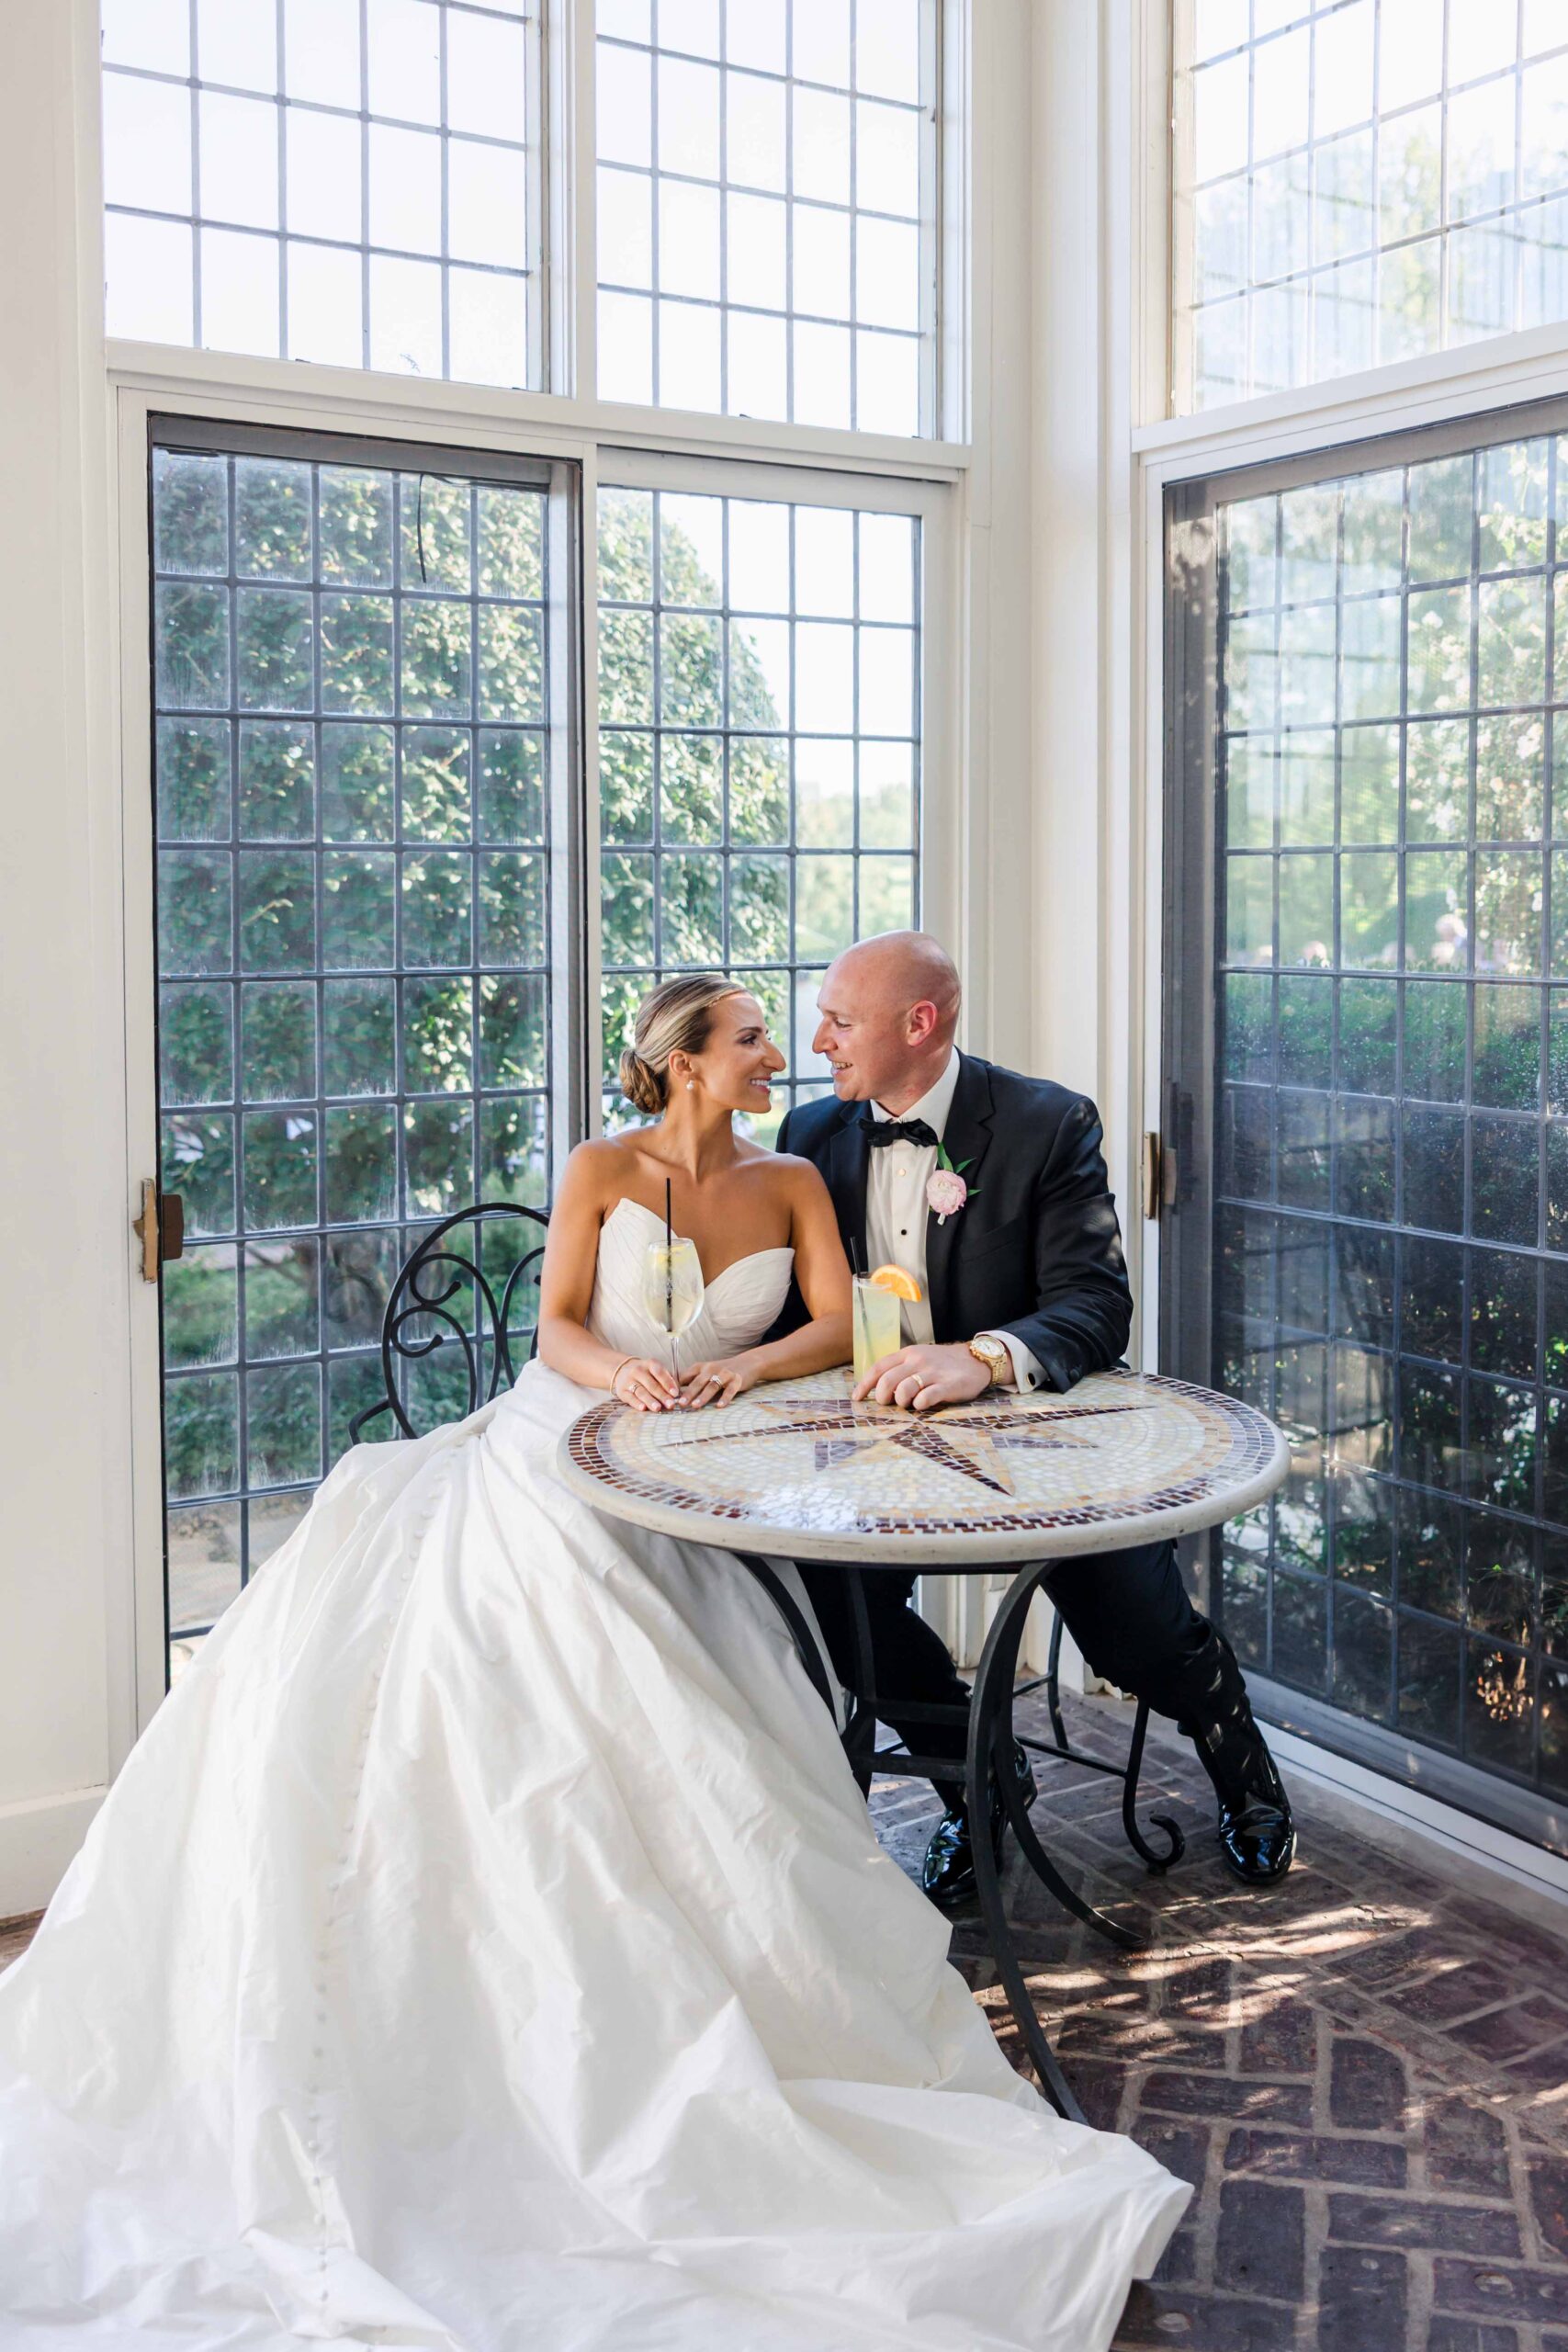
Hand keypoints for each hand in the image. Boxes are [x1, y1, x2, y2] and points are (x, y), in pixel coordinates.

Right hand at [611, 1356, 681, 1411]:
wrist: (622, 1371)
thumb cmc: (646, 1374)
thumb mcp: (656, 1371)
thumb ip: (667, 1380)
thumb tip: (678, 1393)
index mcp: (650, 1364)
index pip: (660, 1372)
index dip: (668, 1383)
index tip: (675, 1393)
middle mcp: (638, 1370)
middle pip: (652, 1384)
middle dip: (662, 1395)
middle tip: (671, 1404)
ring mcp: (629, 1381)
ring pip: (641, 1391)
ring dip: (650, 1401)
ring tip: (658, 1408)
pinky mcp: (622, 1391)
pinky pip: (630, 1398)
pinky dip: (636, 1403)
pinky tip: (643, 1408)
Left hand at [678, 1354, 760, 1409]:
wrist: (747, 1363)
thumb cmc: (721, 1371)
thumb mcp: (705, 1371)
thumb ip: (691, 1380)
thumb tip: (672, 1393)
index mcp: (700, 1367)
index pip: (685, 1376)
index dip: (677, 1386)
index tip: (669, 1397)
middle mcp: (711, 1369)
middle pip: (698, 1382)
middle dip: (688, 1393)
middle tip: (680, 1403)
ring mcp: (725, 1374)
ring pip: (712, 1386)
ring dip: (703, 1397)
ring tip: (695, 1406)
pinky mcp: (737, 1380)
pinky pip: (730, 1390)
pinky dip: (725, 1398)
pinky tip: (720, 1406)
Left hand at [853, 1343, 991, 1413]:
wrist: (976, 1360)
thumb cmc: (943, 1363)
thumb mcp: (920, 1357)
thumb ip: (901, 1368)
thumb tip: (878, 1387)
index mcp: (908, 1353)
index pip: (879, 1367)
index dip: (865, 1384)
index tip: (857, 1398)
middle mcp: (918, 1361)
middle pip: (887, 1381)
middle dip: (882, 1397)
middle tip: (889, 1403)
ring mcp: (933, 1372)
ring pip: (904, 1390)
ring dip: (901, 1402)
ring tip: (910, 1403)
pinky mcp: (947, 1385)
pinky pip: (925, 1398)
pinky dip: (919, 1405)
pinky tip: (923, 1405)